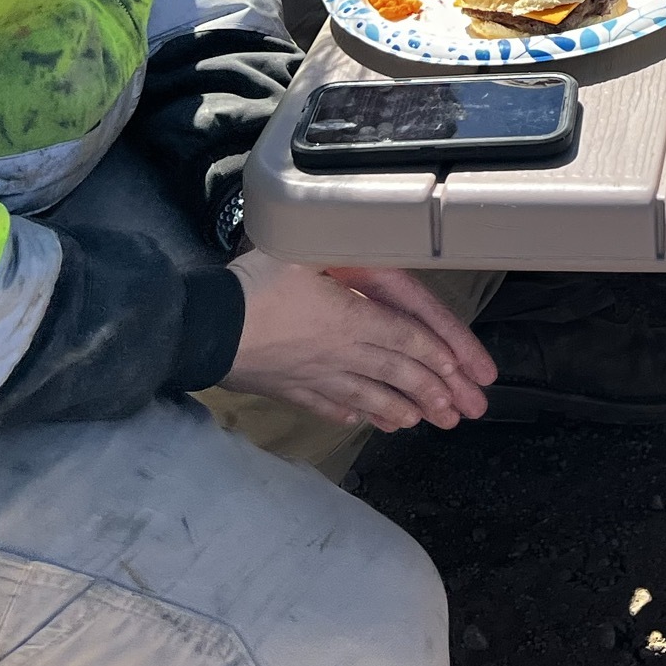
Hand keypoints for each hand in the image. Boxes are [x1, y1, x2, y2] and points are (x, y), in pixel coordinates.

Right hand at [225, 249, 496, 431]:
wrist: (203, 328)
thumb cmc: (254, 283)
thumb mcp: (304, 250)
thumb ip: (342, 247)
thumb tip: (373, 244)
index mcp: (350, 318)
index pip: (406, 338)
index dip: (438, 356)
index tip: (461, 373)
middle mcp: (340, 352)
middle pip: (396, 374)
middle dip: (433, 393)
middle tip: (459, 413)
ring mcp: (315, 375)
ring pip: (368, 396)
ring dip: (401, 410)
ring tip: (424, 422)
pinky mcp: (289, 389)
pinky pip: (329, 405)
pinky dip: (353, 414)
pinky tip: (365, 421)